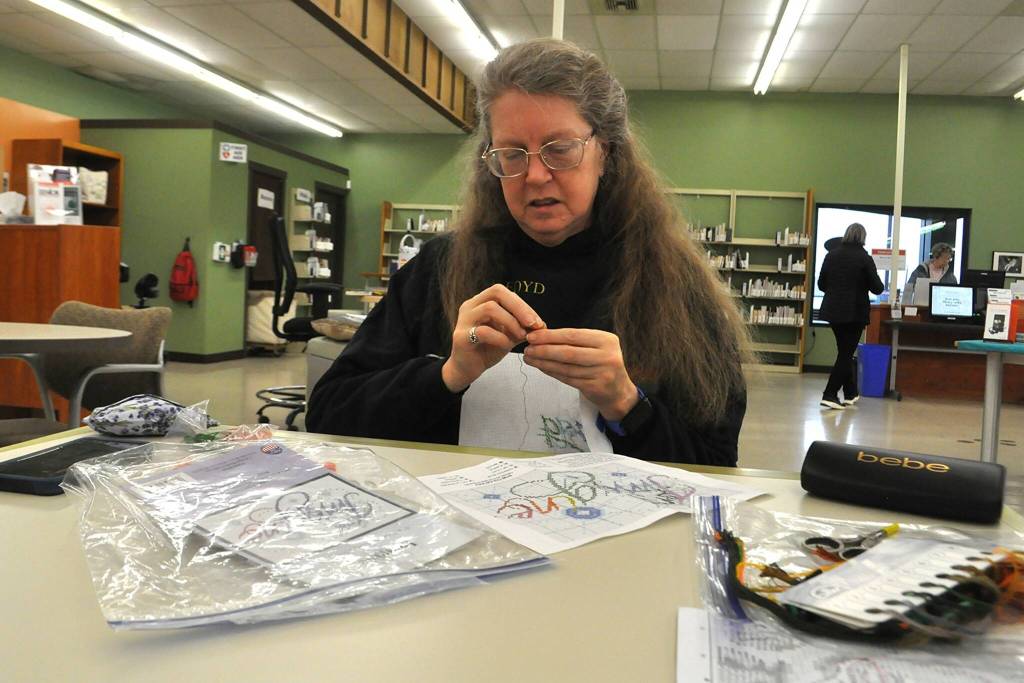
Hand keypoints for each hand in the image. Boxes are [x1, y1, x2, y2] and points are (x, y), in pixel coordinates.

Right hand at [441, 284, 544, 392]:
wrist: (467, 369)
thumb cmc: (488, 349)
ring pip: (490, 309)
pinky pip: (483, 331)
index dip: (522, 304)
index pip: (503, 292)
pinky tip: (507, 346)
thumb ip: (522, 327)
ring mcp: (463, 320)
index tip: (537, 321)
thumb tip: (542, 325)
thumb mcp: (508, 335)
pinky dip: (500, 338)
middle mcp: (470, 307)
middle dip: (519, 307)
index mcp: (480, 302)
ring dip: (511, 322)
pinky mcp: (461, 337)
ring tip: (521, 336)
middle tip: (533, 324)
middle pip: (496, 292)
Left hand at [522, 328, 638, 419]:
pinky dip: (552, 372)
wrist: (618, 392)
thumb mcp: (596, 347)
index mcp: (606, 340)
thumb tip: (542, 335)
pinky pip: (568, 378)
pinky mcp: (595, 387)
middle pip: (568, 351)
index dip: (550, 336)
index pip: (573, 335)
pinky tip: (541, 367)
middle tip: (527, 349)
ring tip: (529, 358)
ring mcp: (602, 373)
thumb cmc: (601, 364)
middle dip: (544, 349)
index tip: (532, 336)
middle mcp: (606, 355)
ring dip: (544, 362)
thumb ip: (575, 341)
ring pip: (566, 367)